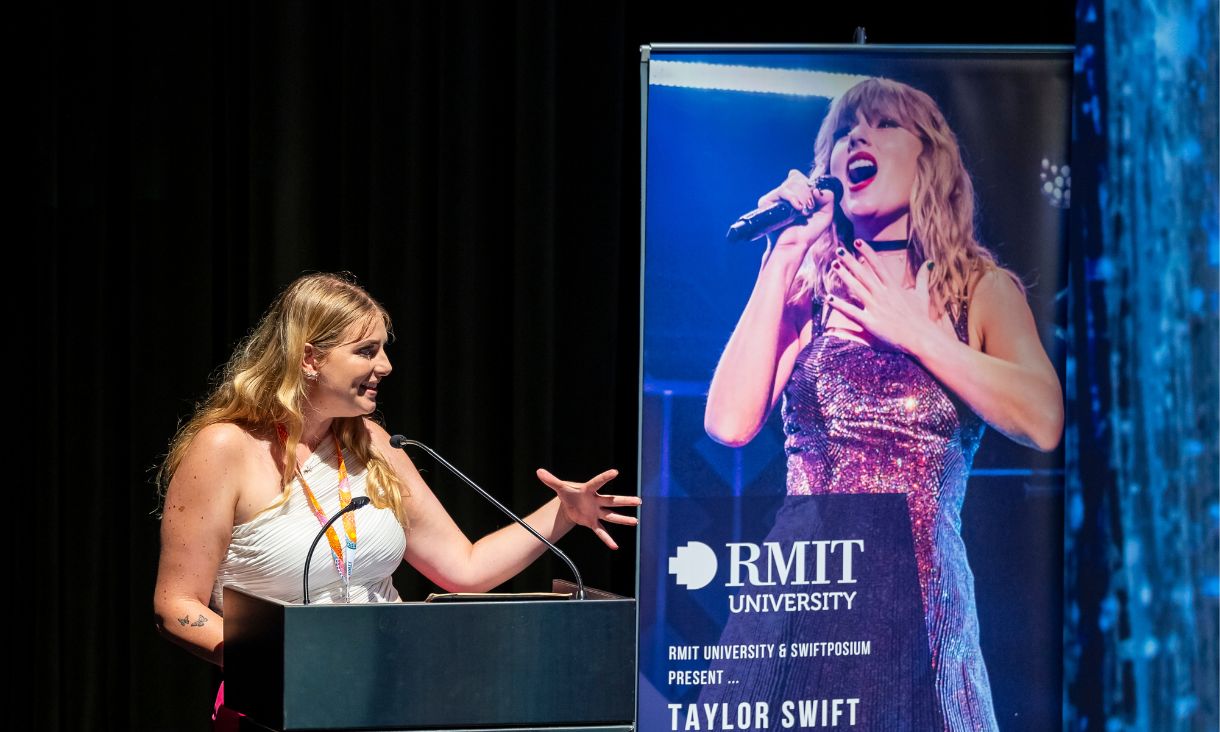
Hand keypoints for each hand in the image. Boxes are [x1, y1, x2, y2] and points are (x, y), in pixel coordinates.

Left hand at [536, 468, 639, 549]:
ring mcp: (596, 512)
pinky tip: (615, 546)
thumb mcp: (559, 487)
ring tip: (636, 521)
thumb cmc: (568, 493)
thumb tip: (538, 471)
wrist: (569, 504)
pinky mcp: (593, 522)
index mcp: (589, 489)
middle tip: (639, 500)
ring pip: (611, 516)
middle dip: (625, 501)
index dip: (605, 477)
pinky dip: (607, 539)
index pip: (598, 482)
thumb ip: (551, 480)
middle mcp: (596, 500)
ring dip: (623, 519)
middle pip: (612, 500)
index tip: (615, 471)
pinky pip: (601, 531)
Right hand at [760, 170, 836, 256]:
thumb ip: (828, 197)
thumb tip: (815, 189)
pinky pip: (781, 190)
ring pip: (790, 183)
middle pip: (796, 178)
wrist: (794, 245)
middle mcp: (784, 194)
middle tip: (808, 208)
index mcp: (795, 194)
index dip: (808, 185)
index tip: (813, 200)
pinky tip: (796, 208)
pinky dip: (792, 197)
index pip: (799, 177)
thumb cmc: (807, 233)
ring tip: (802, 211)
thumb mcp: (826, 214)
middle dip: (807, 192)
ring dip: (801, 196)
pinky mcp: (767, 202)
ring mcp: (775, 198)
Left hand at [824, 240, 955, 355]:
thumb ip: (923, 277)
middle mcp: (883, 295)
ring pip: (856, 288)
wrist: (921, 338)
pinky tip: (828, 297)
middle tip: (839, 249)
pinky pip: (851, 312)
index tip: (857, 242)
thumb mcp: (922, 294)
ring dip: (844, 276)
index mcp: (893, 287)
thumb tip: (929, 262)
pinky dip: (839, 305)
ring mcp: (875, 307)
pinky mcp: (870, 322)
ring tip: (834, 265)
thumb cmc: (921, 318)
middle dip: (850, 261)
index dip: (867, 252)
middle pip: (863, 274)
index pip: (878, 265)